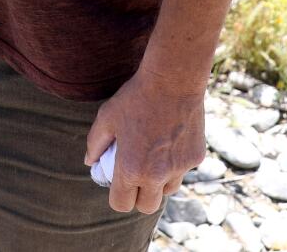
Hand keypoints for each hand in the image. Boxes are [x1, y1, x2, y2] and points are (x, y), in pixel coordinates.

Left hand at [84, 67, 207, 214]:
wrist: (173, 79)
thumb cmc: (136, 97)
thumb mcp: (107, 117)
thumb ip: (96, 144)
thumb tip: (90, 162)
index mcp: (131, 169)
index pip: (121, 204)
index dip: (117, 196)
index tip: (118, 183)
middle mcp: (157, 175)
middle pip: (147, 206)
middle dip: (139, 196)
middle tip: (136, 176)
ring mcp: (179, 168)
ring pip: (168, 190)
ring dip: (160, 182)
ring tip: (154, 157)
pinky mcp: (196, 158)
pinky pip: (183, 170)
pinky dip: (176, 163)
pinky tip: (170, 140)